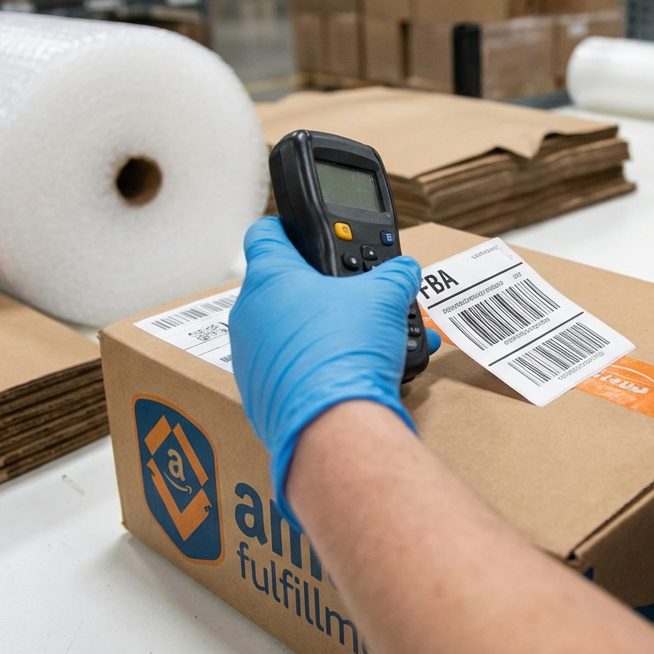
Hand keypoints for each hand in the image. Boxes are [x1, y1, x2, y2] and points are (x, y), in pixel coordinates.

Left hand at [229, 217, 438, 528]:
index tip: (304, 233)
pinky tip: (349, 374)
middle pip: (280, 288)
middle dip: (318, 291)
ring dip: (318, 331)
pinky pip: (288, 371)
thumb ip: (394, 276)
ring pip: (285, 332)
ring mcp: (249, 358)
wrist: (334, 424)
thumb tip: (404, 271)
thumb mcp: (384, 298)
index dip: (287, 229)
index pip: (265, 233)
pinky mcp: (260, 395)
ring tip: (360, 341)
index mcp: (270, 278)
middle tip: (351, 297)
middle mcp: (249, 315)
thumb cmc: (345, 352)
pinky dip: (315, 368)